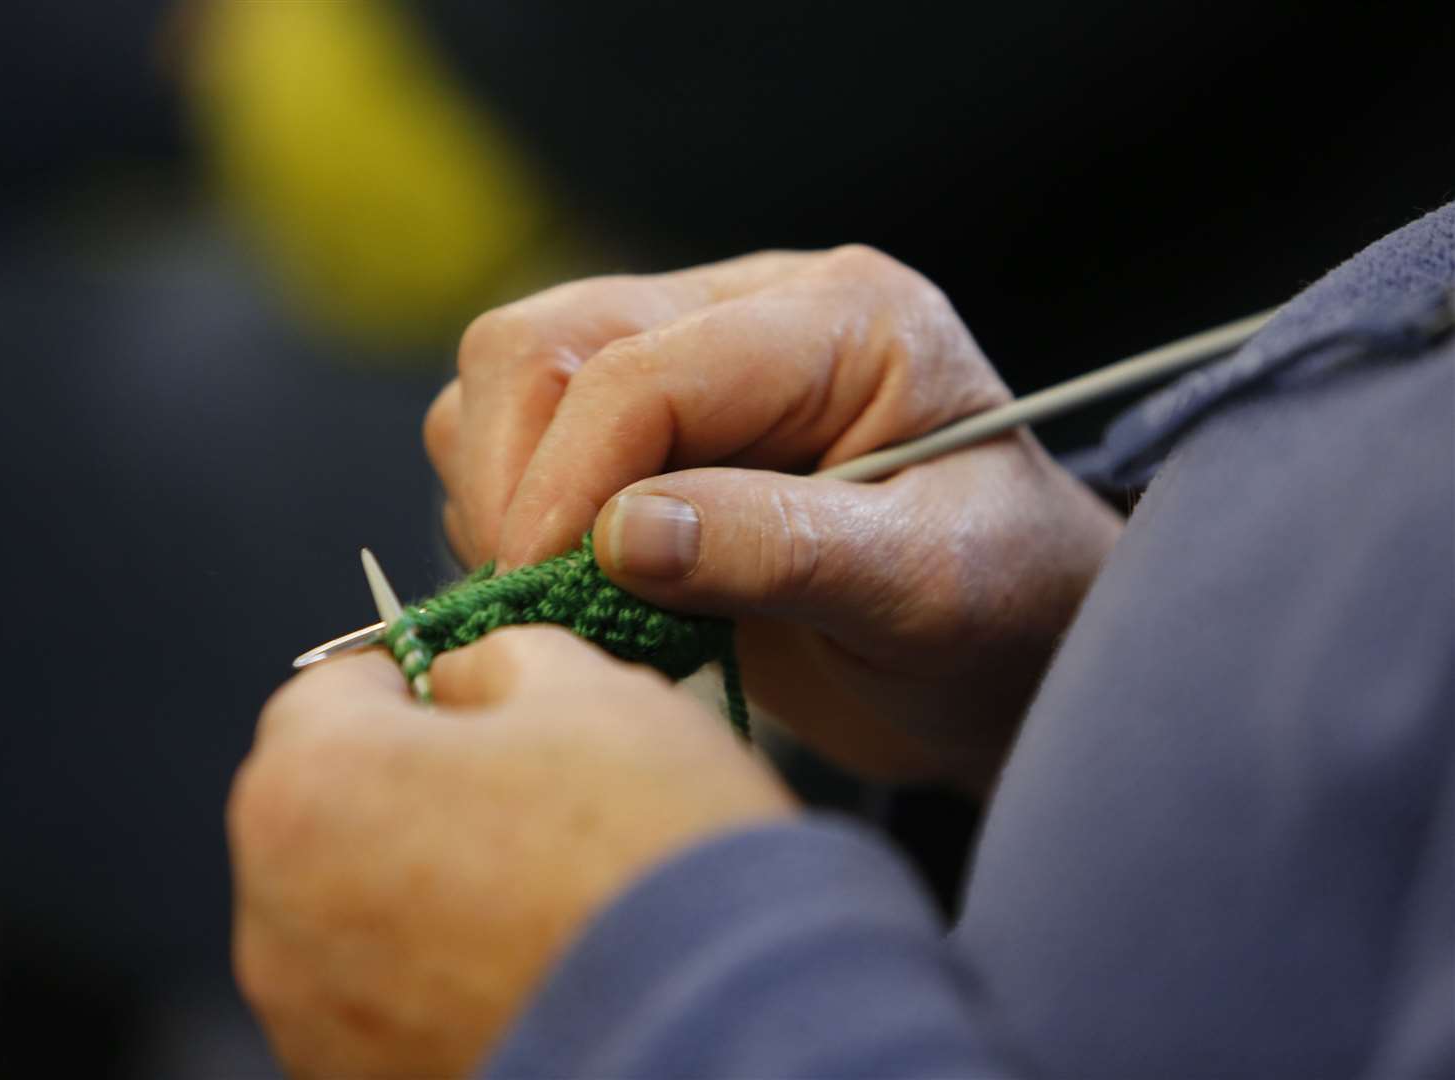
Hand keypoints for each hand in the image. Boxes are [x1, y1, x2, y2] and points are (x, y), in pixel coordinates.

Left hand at [230, 628, 794, 1077]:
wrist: (725, 1026)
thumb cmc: (650, 849)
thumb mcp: (592, 689)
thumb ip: (499, 657)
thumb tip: (466, 677)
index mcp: (311, 785)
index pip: (330, 689)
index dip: (412, 680)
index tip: (473, 700)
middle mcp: (278, 913)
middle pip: (332, 805)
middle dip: (410, 787)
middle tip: (521, 796)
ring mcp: (310, 1018)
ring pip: (351, 909)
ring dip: (419, 886)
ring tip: (536, 894)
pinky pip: (379, 1000)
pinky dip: (433, 977)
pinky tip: (527, 965)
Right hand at [424, 247, 1120, 794]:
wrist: (1009, 647)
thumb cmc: (1004, 610)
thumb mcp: (927, 588)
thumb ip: (780, 548)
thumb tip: (619, 536)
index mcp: (837, 319)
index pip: (643, 369)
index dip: (569, 480)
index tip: (541, 590)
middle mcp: (748, 313)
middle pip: (544, 344)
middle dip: (517, 477)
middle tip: (542, 602)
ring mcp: (688, 364)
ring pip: (510, 383)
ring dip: (504, 497)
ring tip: (579, 603)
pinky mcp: (646, 432)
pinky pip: (517, 444)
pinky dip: (514, 520)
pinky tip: (588, 592)